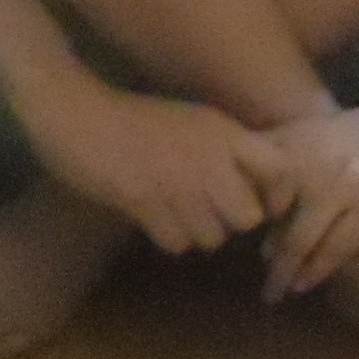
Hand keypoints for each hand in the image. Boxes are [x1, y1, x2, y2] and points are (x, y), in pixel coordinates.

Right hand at [21, 75, 291, 253]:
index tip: (262, 203)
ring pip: (213, 237)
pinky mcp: (149, 205)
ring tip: (174, 209)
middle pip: (248, 217)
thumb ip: (223, 148)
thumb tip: (253, 186)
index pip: (281, 170)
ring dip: (197, 231)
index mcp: (223, 131)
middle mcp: (209, 158)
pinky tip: (150, 214)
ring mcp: (179, 184)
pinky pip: (177, 242)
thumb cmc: (133, 116)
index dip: (278, 195)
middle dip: (230, 221)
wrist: (78, 115)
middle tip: (208, 209)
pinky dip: (167, 235)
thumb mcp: (191, 120)